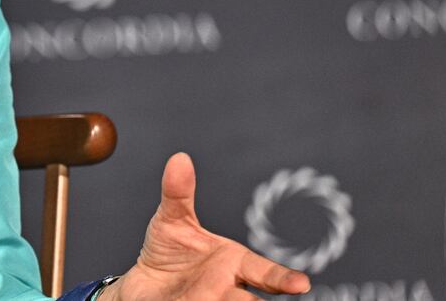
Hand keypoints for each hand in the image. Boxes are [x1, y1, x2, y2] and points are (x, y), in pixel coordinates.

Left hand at [101, 152, 310, 300]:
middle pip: (251, 300)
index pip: (265, 273)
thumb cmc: (167, 251)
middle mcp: (228, 289)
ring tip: (230, 299)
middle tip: (254, 300)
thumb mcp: (172, 220)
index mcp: (234, 264)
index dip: (283, 278)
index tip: (302, 284)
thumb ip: (178, 193)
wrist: (143, 282)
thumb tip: (179, 159)